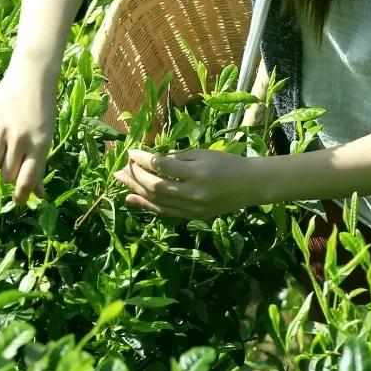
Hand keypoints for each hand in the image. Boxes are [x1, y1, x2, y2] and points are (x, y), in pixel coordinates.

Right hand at [0, 62, 56, 203]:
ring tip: (4, 153)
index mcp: (39, 145)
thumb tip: (38, 195)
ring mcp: (2, 130)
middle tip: (14, 165)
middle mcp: (20, 139)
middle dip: (9, 176)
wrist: (31, 78)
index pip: (27, 180)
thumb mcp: (46, 138)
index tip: (19, 202)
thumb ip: (39, 166)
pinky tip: (0, 132)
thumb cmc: (42, 112)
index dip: (21, 196)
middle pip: (7, 176)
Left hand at [114, 149, 265, 218]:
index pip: (162, 166)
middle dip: (136, 176)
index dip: (143, 159)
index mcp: (197, 173)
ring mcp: (192, 208)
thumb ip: (177, 158)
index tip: (131, 153)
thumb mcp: (203, 154)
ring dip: (136, 191)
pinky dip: (146, 206)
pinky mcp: (192, 217)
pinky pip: (165, 212)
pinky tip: (131, 199)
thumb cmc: (226, 164)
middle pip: (156, 186)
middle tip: (122, 167)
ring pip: (157, 201)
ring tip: (120, 181)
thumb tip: (150, 160)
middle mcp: (193, 193)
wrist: (250, 185)